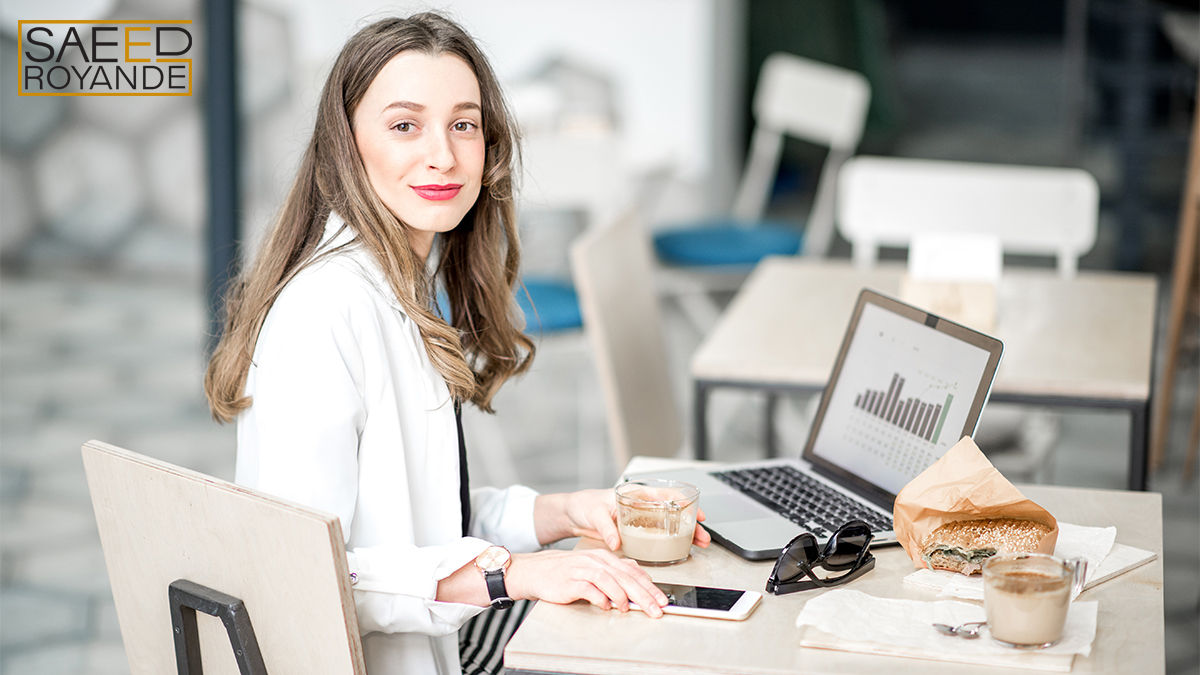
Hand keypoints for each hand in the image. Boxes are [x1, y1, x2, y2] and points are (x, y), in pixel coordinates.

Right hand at [506, 548, 669, 616]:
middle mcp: (595, 561)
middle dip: (644, 594)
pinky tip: (606, 606)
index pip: (632, 572)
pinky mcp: (570, 581)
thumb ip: (614, 571)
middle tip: (656, 609)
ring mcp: (582, 569)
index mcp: (604, 558)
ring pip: (609, 580)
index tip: (662, 600)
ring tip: (629, 608)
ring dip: (622, 596)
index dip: (650, 587)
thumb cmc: (566, 572)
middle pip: (625, 577)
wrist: (536, 571)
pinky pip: (588, 588)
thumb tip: (638, 579)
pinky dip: (599, 597)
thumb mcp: (593, 567)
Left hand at [534, 490, 711, 551]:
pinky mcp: (637, 531)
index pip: (667, 494)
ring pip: (670, 525)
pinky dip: (672, 541)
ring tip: (699, 544)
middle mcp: (642, 505)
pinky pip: (659, 535)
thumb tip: (616, 542)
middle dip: (691, 524)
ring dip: (685, 534)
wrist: (573, 514)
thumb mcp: (594, 514)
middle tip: (703, 536)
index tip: (696, 514)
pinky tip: (682, 548)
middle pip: (674, 512)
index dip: (685, 503)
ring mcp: (641, 519)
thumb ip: (606, 527)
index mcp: (636, 494)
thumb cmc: (584, 504)